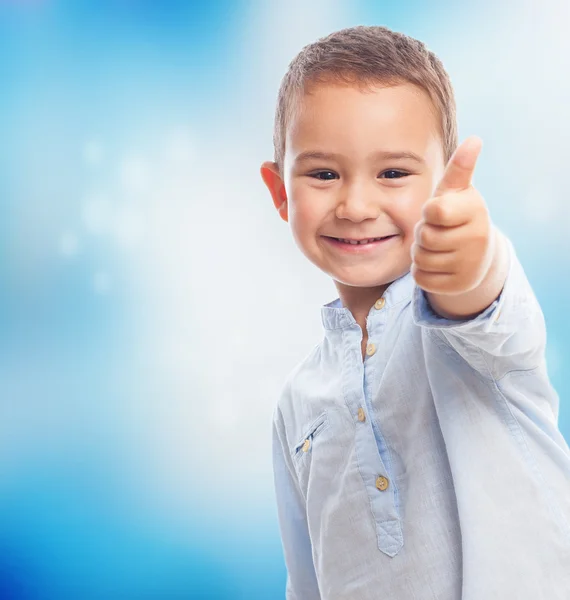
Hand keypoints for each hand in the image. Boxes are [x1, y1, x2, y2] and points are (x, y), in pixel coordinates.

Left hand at [411, 136, 494, 295]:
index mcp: (474, 211)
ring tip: (438, 247)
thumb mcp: (457, 191)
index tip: (438, 212)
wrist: (476, 255)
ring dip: (421, 253)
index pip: (433, 211)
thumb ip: (460, 168)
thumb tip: (474, 140)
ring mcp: (469, 265)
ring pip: (420, 259)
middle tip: (437, 231)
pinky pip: (421, 278)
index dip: (429, 212)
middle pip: (423, 237)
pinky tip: (438, 265)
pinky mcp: (457, 286)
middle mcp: (476, 239)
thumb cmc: (458, 215)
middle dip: (423, 234)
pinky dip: (423, 272)